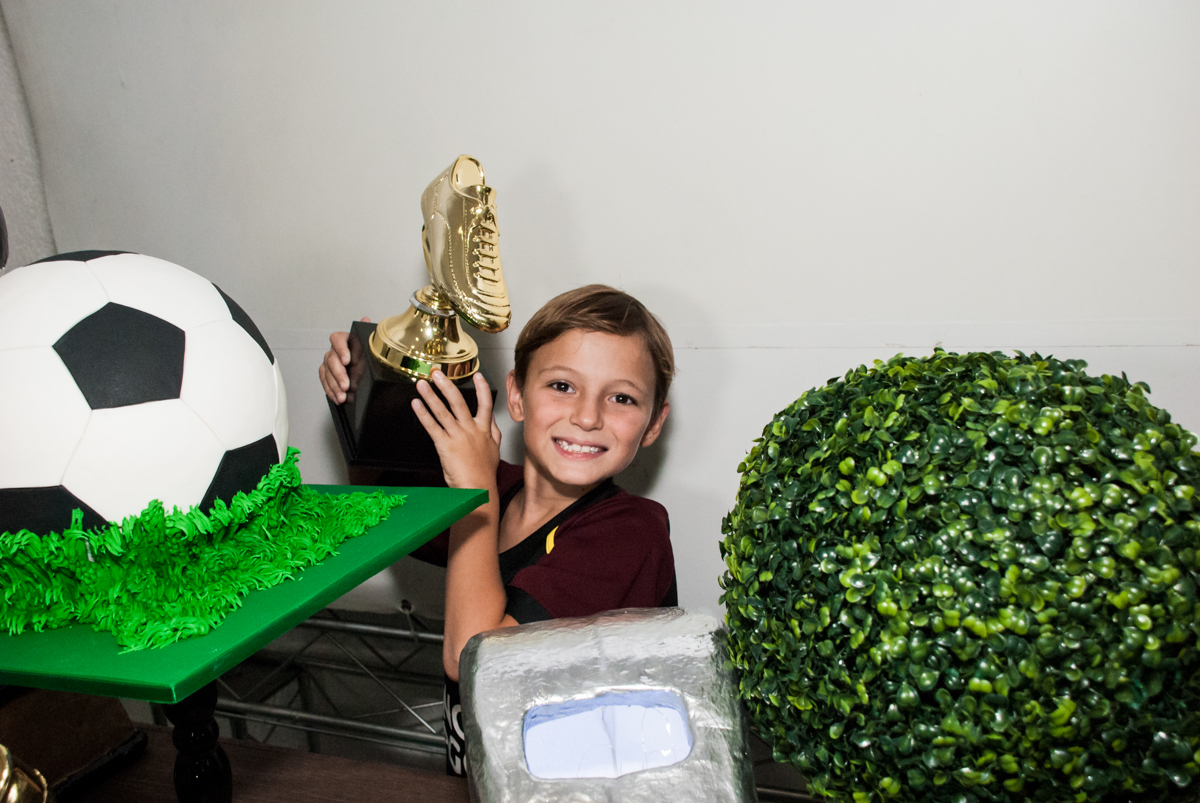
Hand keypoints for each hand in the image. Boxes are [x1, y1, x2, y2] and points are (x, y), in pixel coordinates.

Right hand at [319, 317, 369, 402]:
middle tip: (346, 385)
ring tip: (342, 396)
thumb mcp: (373, 347)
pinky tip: (337, 398)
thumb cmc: (370, 355)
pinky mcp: (327, 373)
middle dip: (338, 374)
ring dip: (334, 386)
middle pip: (331, 359)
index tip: (347, 360)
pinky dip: (330, 390)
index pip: (337, 339)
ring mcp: (330, 362)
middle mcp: (335, 350)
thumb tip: (366, 319)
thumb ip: (369, 334)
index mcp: (346, 340)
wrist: (370, 370)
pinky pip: (324, 381)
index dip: (341, 349)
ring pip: (327, 372)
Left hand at [412, 371, 501, 489]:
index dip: (482, 389)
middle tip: (437, 374)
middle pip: (458, 402)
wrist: (478, 488)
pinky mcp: (445, 445)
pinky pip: (432, 426)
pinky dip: (423, 414)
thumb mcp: (494, 449)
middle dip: (447, 386)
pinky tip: (416, 404)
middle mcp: (470, 429)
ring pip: (443, 411)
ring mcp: (457, 436)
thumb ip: (493, 431)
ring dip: (431, 396)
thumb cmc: (484, 473)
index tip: (478, 375)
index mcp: (483, 429)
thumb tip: (491, 417)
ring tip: (421, 384)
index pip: (485, 404)